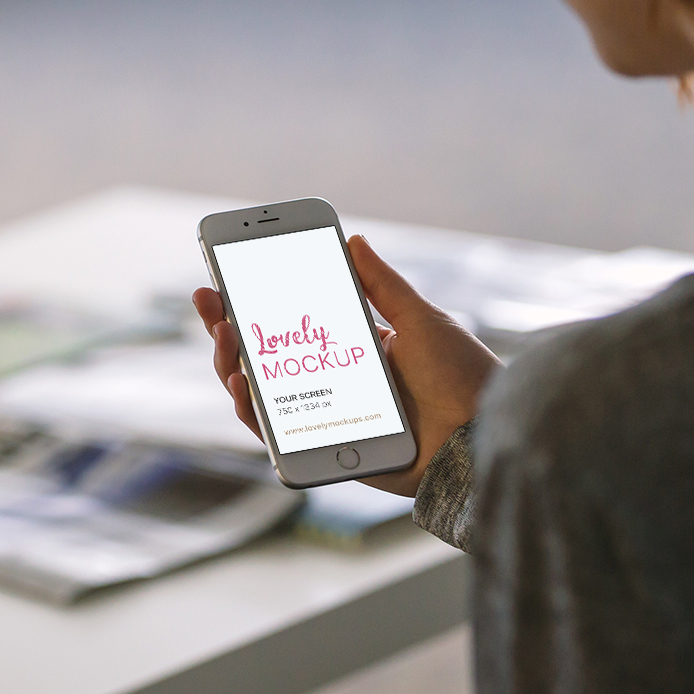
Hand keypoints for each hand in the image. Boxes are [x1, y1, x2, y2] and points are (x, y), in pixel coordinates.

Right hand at [192, 234, 499, 496]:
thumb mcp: (421, 319)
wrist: (483, 436)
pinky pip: (276, 435)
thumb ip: (382, 285)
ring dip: (232, 362)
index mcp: (354, 351)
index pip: (291, 325)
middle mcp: (333, 384)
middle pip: (264, 358)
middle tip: (209, 300)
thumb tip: (355, 241)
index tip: (226, 278)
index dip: (254, 304)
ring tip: (226, 333)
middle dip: (228, 328)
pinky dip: (252, 410)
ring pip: (261, 395)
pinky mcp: (325, 452)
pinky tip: (242, 381)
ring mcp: (325, 418)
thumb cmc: (463, 379)